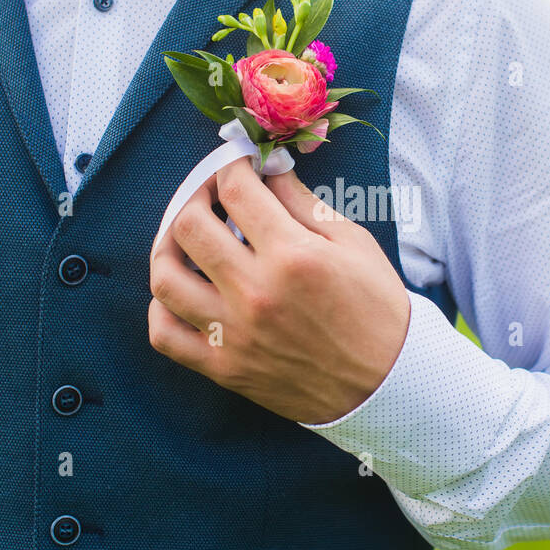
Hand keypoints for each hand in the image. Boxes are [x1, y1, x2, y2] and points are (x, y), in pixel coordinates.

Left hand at [148, 157, 410, 424]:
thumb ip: (302, 202)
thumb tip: (266, 168)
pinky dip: (161, 308)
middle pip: (189, 226)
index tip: (238, 166)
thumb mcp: (353, 243)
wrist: (388, 384)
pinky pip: (165, 335)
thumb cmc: (376, 308)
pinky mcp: (224, 368)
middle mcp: (255, 293)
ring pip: (165, 278)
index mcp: (292, 256)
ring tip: (185, 238)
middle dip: (196, 196)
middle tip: (212, 196)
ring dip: (167, 247)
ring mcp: (234, 334)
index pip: (236, 190)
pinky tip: (181, 290)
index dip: (232, 165)